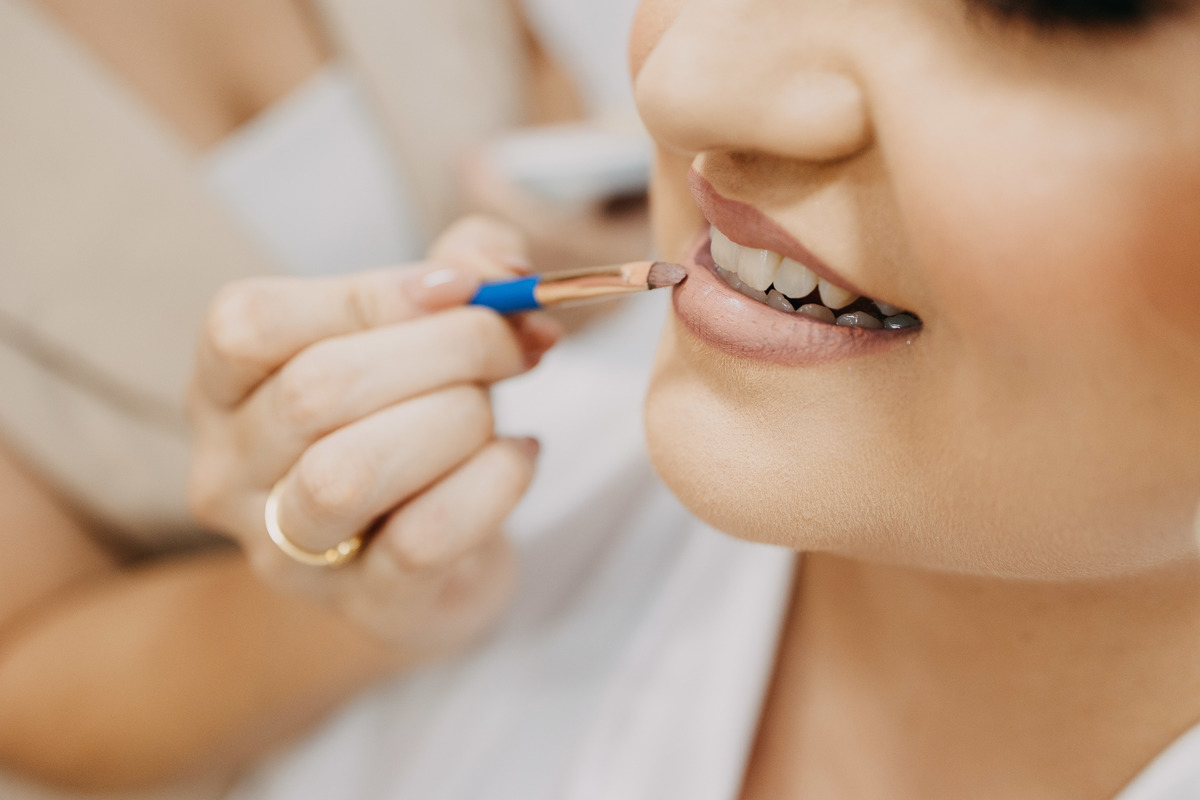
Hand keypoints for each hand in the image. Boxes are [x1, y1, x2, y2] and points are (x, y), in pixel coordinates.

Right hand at [187, 217, 561, 658]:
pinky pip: (424, 540)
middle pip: (315, 391)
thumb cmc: (417, 418)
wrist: (432, 563)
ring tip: (496, 413)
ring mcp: (287, 550)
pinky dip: (493, 484)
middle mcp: (230, 472)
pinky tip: (518, 457)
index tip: (468, 287)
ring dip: (458, 421)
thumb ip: (465, 264)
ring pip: (349, 473)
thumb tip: (498, 269)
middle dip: (445, 350)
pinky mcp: (364, 604)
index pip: (253, 323)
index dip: (371, 293)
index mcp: (224, 387)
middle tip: (517, 345)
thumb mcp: (429, 324)